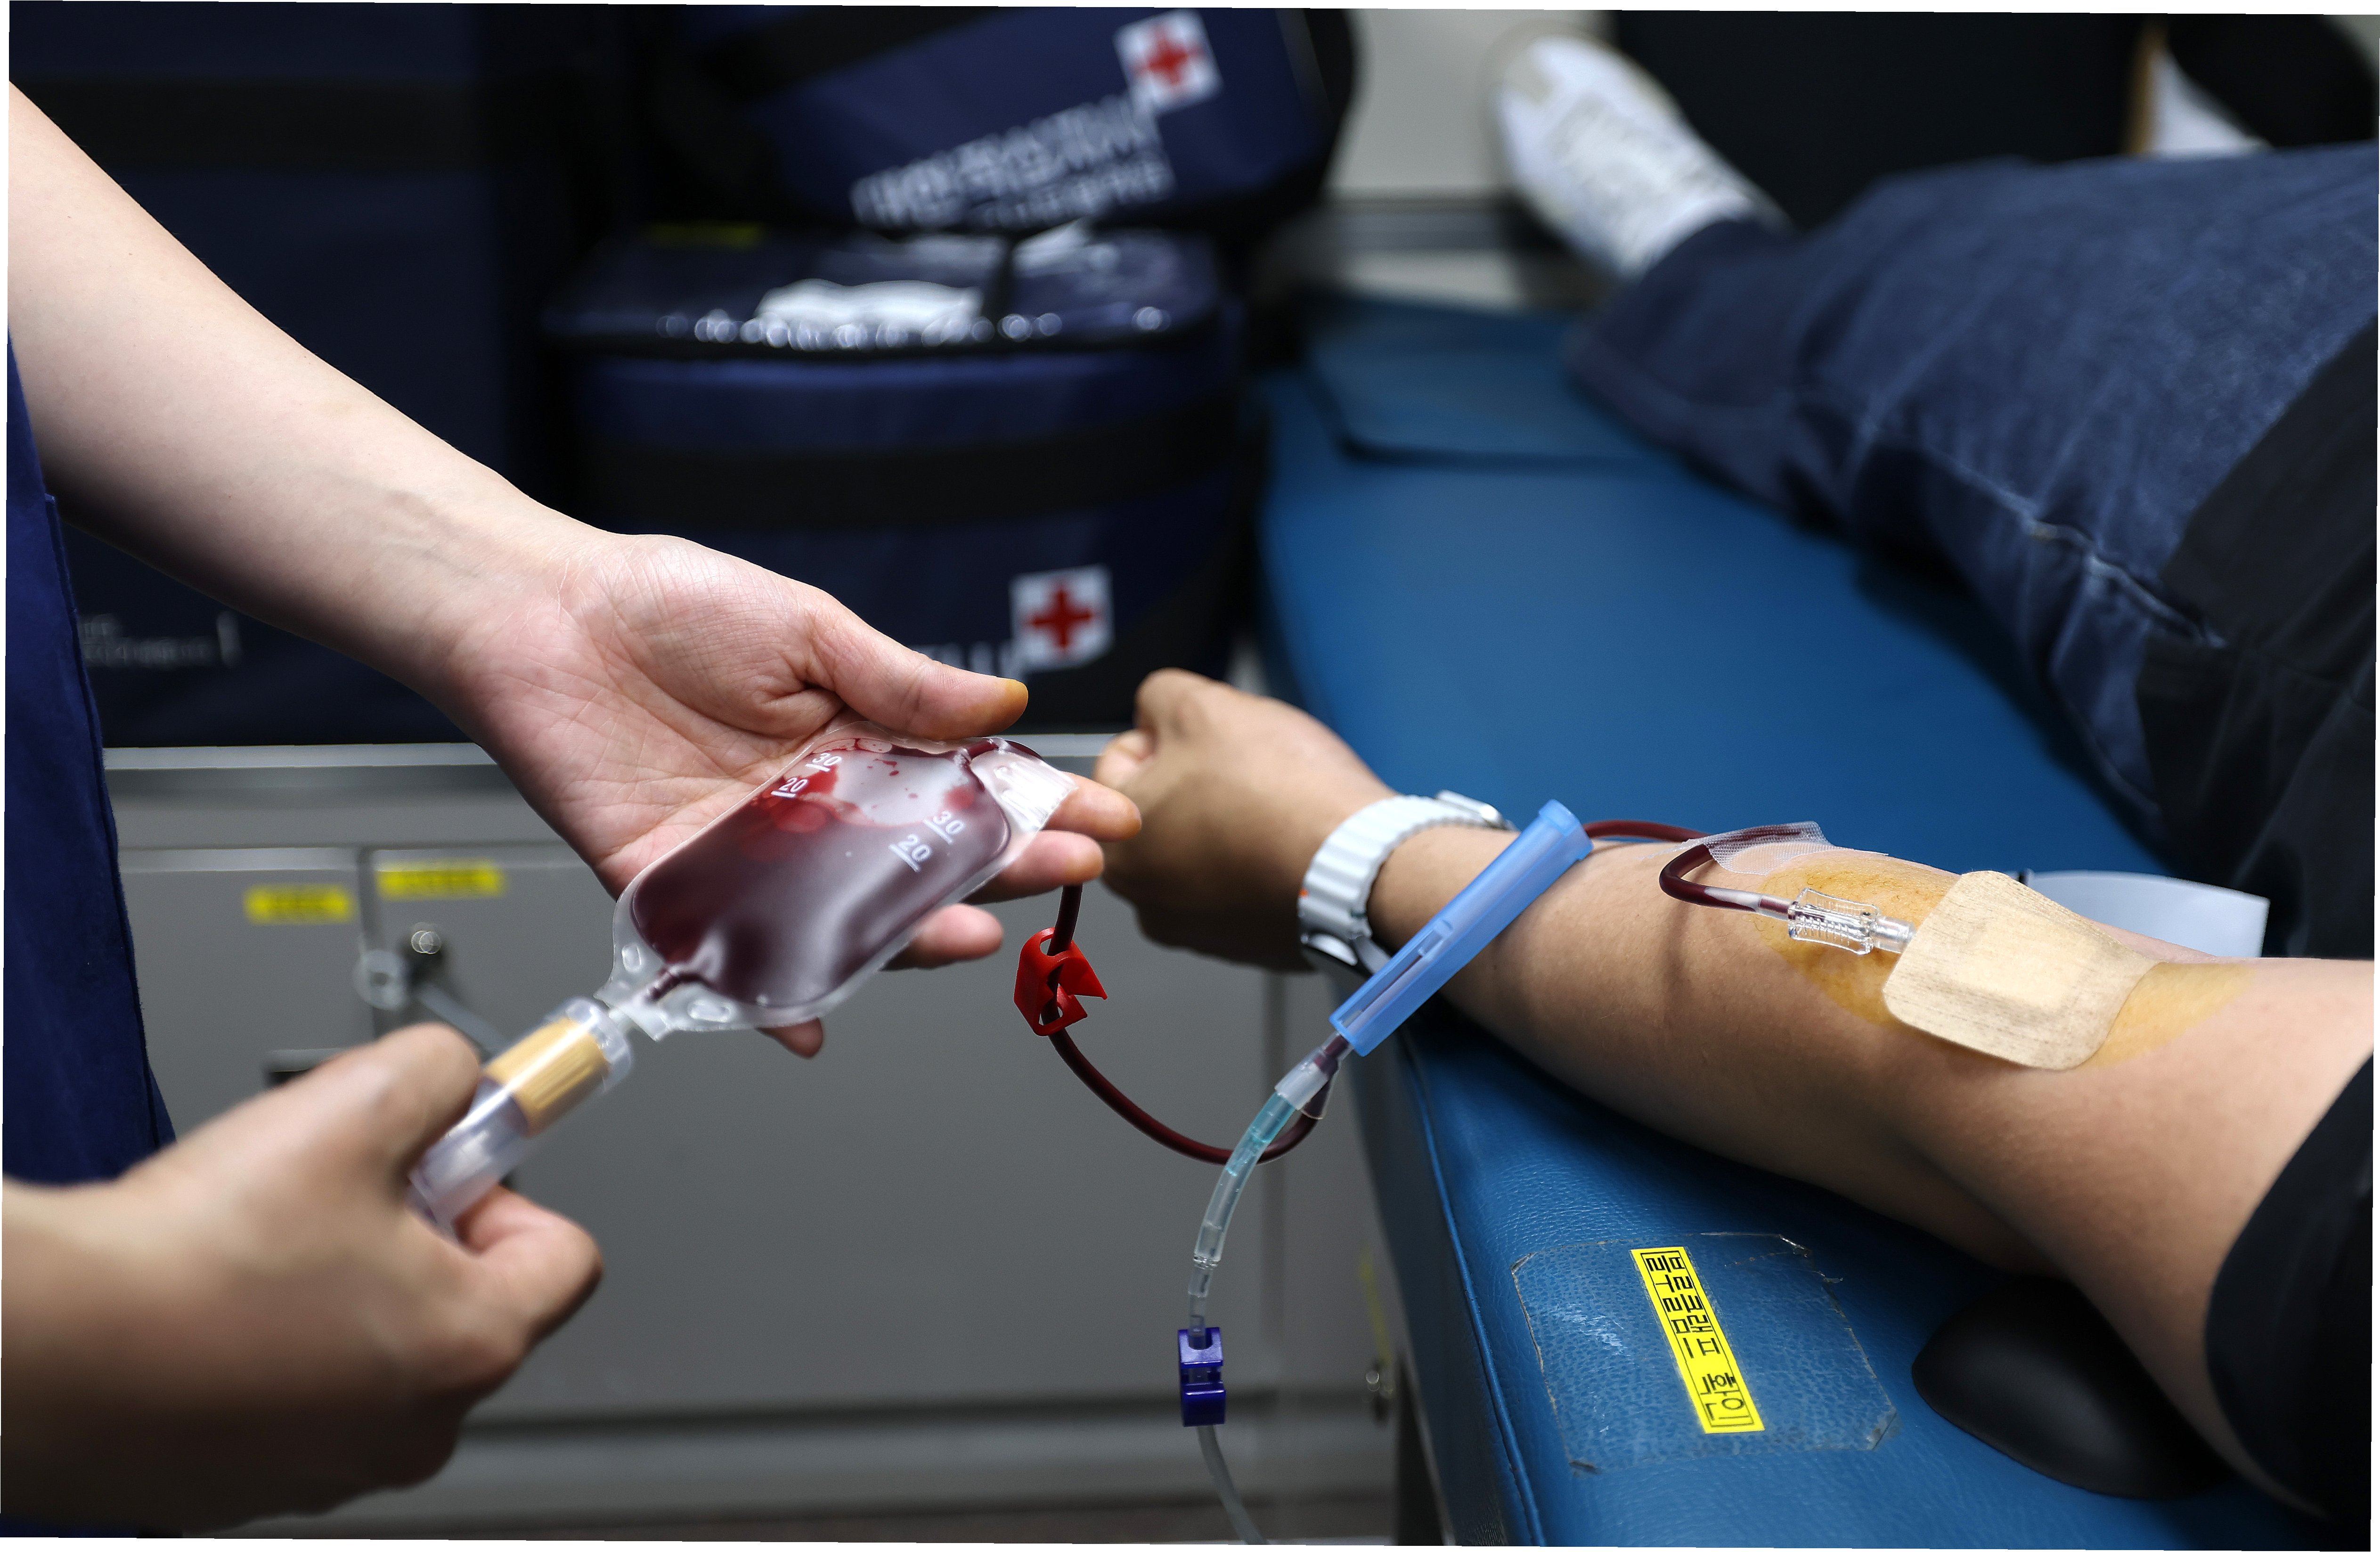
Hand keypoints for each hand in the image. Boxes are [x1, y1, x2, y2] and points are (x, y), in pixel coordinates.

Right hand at [0, 1026, 598, 1530]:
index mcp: (473, 1346)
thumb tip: (457, 1078)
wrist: (48, 1350)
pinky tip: (213, 1302)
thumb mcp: (355, 1106)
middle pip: (468, 1301)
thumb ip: (440, 1075)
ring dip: (338, 1285)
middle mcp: (417, 1428)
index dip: (507, 1189)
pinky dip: (271, 1341)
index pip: (565, 1259)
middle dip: (417, 1233)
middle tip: (341, 1191)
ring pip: (377, 1347)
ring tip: (261, 1246)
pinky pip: (297, 1391)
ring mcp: (332, 1467)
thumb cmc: (194, 1258)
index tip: (455, 1158)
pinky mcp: (250, 1480)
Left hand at [431, 531, 1140, 1053]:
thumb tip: (1007, 700)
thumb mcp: (807, 626)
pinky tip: (813, 1027)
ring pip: (845, 910)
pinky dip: (769, 996)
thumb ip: (902, 681)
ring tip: (971, 933)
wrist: (540, 613)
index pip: (964, 786)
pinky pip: (731, 950)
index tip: (1102, 817)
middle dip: (1001, 867)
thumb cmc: (666, 602)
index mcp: (854, 740)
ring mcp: (750, 852)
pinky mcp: (675, 883)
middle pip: (921, 858)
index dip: (1034, 804)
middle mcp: (812, 808)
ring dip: (910, 932)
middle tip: (1066, 871)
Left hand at [1095, 671, 1392, 969]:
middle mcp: (1146, 903)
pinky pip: (1241, 884)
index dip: (1170, 732)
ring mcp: (1198, 931)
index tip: (1215, 739)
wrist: (1363, 865)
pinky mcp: (1248, 945)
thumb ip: (1158, 697)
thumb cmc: (1282, 790)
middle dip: (1200, 779)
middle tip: (1249, 768)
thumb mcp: (1202, 706)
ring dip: (1231, 820)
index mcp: (1118, 848)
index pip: (1121, 761)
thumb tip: (1155, 713)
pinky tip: (1289, 842)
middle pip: (1163, 808)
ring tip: (1275, 805)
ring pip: (1203, 846)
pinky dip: (1259, 861)